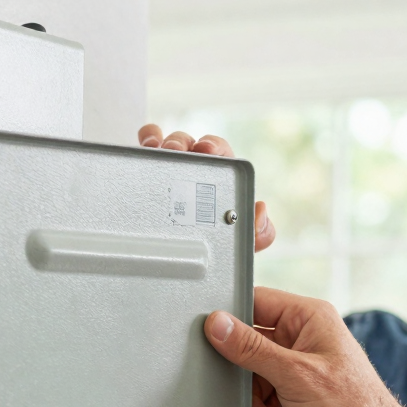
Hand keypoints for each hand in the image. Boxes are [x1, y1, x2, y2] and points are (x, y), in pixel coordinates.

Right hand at [137, 124, 275, 251]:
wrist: (182, 267)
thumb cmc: (214, 249)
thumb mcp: (239, 245)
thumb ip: (260, 233)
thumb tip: (260, 210)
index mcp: (220, 180)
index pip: (219, 153)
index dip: (213, 146)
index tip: (206, 149)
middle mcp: (196, 170)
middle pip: (189, 144)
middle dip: (182, 142)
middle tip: (175, 151)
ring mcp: (170, 170)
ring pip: (167, 143)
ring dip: (162, 142)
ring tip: (157, 151)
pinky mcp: (149, 172)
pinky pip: (148, 145)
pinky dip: (148, 139)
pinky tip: (147, 147)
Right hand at [205, 287, 406, 406]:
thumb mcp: (294, 374)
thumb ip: (251, 348)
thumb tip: (217, 324)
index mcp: (309, 318)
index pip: (256, 302)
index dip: (230, 319)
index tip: (210, 338)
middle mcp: (303, 339)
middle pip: (247, 344)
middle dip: (242, 375)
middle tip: (243, 393)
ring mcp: (298, 368)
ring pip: (251, 376)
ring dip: (252, 403)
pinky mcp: (293, 396)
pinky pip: (261, 398)